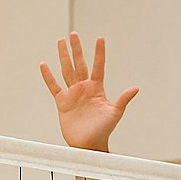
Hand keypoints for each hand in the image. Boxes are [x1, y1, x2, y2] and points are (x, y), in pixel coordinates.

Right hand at [40, 33, 139, 151]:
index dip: (99, 53)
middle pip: (79, 64)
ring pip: (67, 71)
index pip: (98, 66)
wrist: (89, 145)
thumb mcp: (115, 113)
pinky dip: (48, 76)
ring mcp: (73, 94)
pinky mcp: (62, 102)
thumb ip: (123, 99)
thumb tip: (136, 88)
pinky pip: (54, 86)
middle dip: (76, 49)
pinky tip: (44, 65)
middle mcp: (84, 88)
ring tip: (60, 41)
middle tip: (73, 34)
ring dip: (64, 57)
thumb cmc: (104, 130)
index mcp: (97, 88)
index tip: (100, 38)